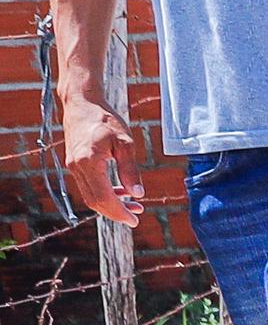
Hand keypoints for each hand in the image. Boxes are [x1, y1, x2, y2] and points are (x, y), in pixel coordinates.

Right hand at [59, 98, 144, 226]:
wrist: (82, 104)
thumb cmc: (105, 120)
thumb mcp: (125, 143)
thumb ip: (130, 170)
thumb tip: (138, 194)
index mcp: (88, 163)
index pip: (103, 198)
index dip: (119, 212)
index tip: (134, 220)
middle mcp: (77, 167)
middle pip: (95, 201)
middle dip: (116, 212)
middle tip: (136, 215)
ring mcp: (72, 166)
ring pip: (90, 195)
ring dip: (111, 204)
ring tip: (134, 205)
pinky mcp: (74, 163)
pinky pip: (88, 186)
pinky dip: (103, 192)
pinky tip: (121, 191)